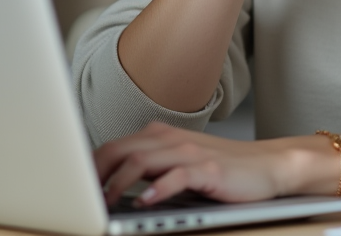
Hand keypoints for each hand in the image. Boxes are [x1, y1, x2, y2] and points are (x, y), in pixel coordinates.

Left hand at [95, 122, 302, 205]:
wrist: (268, 165)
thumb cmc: (223, 168)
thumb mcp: (180, 162)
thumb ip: (150, 166)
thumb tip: (109, 185)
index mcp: (160, 136)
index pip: (113, 146)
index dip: (89, 167)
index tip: (73, 189)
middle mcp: (171, 140)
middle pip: (119, 150)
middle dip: (94, 175)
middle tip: (81, 199)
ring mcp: (190, 153)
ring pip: (140, 161)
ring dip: (117, 184)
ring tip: (105, 204)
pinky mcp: (208, 170)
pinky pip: (176, 177)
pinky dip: (156, 190)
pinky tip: (144, 203)